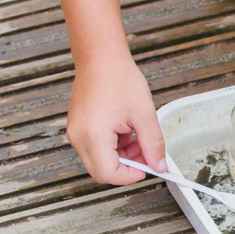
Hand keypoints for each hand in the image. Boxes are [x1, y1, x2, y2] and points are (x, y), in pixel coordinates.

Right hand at [66, 52, 165, 184]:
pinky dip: (112, 145)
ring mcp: (75, 132)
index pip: (108, 174)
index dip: (130, 176)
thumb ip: (153, 144)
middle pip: (101, 171)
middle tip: (145, 151)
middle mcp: (78, 137)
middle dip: (127, 166)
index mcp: (93, 136)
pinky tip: (125, 128)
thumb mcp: (144, 114)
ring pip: (99, 160)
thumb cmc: (119, 79)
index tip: (147, 167)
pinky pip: (95, 147)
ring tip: (136, 133)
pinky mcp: (78, 127)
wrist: (101, 57)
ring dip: (121, 155)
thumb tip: (159, 165)